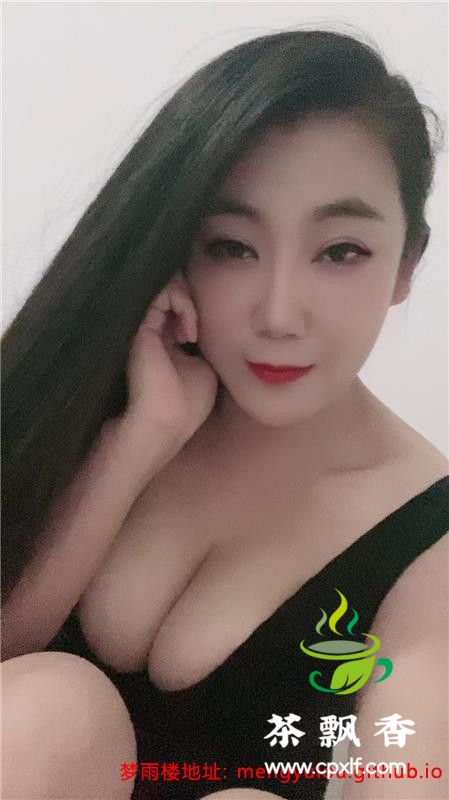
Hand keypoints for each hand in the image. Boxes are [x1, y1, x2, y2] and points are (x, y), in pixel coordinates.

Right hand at [122, 273, 218, 469]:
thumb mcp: (203, 372)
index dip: (194, 314)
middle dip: (191, 303)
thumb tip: (200, 330)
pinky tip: (190, 329)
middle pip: (171, 300)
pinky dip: (183, 302)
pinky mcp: (141, 324)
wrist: (161, 420)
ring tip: (192, 331)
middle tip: (196, 328)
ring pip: (168, 291)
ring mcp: (144, 328)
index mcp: (166, 347)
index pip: (177, 315)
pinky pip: (165, 292)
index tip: (200, 336)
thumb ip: (199, 348)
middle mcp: (152, 335)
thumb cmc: (185, 406)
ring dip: (189, 302)